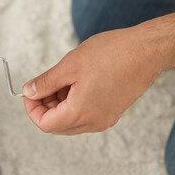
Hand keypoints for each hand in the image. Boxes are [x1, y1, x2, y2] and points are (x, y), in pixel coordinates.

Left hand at [22, 25, 163, 134]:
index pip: (45, 124)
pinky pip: (84, 114)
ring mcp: (104, 117)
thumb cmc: (112, 54)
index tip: (29, 93)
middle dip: (43, 106)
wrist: (145, 49)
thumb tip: (29, 91)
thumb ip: (46, 82)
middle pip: (57, 125)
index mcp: (82, 112)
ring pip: (70, 120)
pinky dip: (72, 102)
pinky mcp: (111, 111)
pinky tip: (73, 83)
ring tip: (59, 81)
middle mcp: (94, 121)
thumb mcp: (69, 66)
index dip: (32, 109)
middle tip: (41, 86)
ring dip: (57, 104)